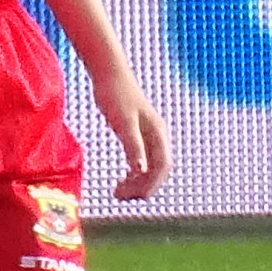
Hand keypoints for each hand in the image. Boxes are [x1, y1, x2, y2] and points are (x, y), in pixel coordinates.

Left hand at [91, 61, 171, 198]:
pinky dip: (135, 174)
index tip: (134, 197)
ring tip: (118, 192)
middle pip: (158, 170)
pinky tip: (123, 179)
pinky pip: (143, 161)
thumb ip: (133, 146)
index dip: (151, 185)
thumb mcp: (123, 122)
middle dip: (143, 187)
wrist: (109, 73)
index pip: (162, 167)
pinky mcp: (138, 134)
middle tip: (119, 196)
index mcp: (157, 133)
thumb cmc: (115, 95)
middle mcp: (157, 136)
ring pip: (150, 168)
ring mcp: (149, 136)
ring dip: (138, 183)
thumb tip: (140, 170)